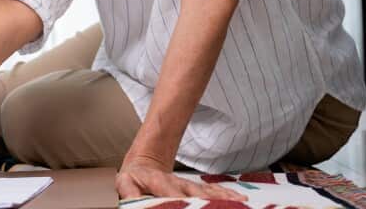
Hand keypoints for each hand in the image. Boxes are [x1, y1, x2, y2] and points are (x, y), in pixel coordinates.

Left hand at [115, 154, 246, 201]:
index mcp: (158, 181)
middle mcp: (177, 182)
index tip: (188, 206)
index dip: (179, 201)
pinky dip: (227, 195)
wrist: (145, 162)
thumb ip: (130, 194)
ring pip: (208, 191)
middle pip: (195, 192)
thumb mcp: (125, 183)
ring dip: (223, 198)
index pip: (170, 194)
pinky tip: (239, 197)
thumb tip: (132, 204)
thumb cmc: (135, 178)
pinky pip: (214, 191)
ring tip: (240, 202)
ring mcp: (189, 184)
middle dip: (208, 201)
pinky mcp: (197, 188)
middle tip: (221, 207)